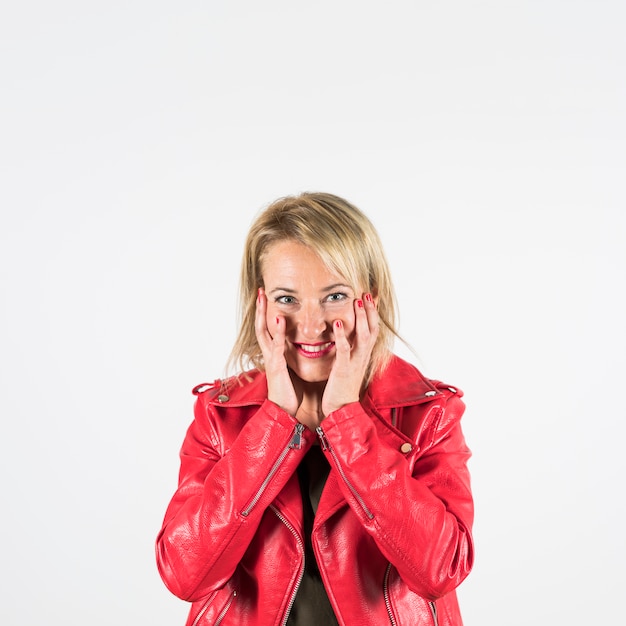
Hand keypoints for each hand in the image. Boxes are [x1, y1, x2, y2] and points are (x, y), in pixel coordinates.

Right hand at [255, 289, 299, 416]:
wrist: (284, 411)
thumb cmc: (289, 391)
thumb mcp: (289, 369)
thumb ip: (290, 356)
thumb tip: (296, 345)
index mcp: (273, 354)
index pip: (267, 329)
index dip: (266, 314)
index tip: (266, 298)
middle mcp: (269, 354)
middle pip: (261, 327)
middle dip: (261, 309)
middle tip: (261, 292)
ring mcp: (272, 360)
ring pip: (265, 334)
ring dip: (265, 316)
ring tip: (265, 300)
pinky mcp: (277, 367)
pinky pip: (277, 347)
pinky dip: (278, 334)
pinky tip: (279, 321)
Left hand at [321, 293, 378, 417]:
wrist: (341, 411)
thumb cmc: (342, 388)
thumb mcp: (349, 366)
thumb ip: (350, 352)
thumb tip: (348, 338)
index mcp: (363, 355)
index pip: (373, 330)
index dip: (373, 313)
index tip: (372, 297)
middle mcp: (362, 357)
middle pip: (372, 329)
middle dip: (370, 310)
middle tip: (367, 293)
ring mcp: (354, 362)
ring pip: (363, 336)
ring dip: (360, 317)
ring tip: (357, 300)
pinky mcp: (343, 369)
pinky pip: (344, 349)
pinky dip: (342, 335)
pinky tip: (337, 322)